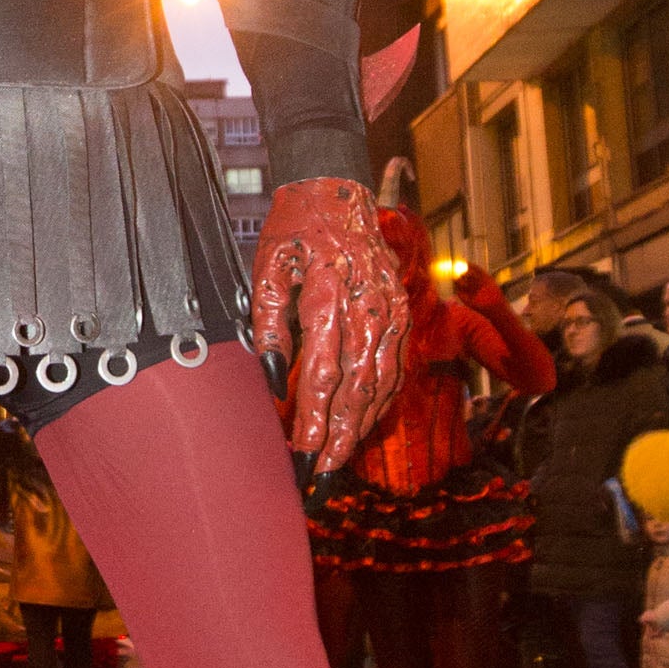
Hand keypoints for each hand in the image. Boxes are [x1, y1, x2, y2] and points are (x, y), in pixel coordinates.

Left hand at [248, 175, 406, 475]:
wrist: (339, 192)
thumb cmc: (295, 231)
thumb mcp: (267, 268)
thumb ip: (268, 324)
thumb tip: (270, 378)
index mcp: (328, 295)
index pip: (321, 373)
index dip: (311, 420)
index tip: (298, 453)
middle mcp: (367, 307)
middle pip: (355, 388)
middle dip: (338, 438)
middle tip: (319, 474)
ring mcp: (390, 312)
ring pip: (380, 383)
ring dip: (359, 427)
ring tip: (337, 462)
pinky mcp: (401, 313)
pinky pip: (395, 368)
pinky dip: (380, 402)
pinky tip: (362, 424)